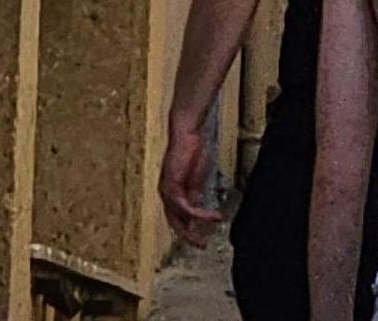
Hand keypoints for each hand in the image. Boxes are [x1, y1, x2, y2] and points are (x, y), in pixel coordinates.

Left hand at [159, 119, 218, 246]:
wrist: (188, 133)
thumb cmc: (193, 150)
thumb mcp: (196, 177)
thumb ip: (195, 194)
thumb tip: (196, 212)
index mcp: (172, 194)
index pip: (178, 218)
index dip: (188, 230)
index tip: (202, 238)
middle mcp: (166, 196)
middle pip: (175, 224)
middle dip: (188, 237)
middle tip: (202, 245)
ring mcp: (167, 192)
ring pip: (178, 220)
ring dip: (193, 230)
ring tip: (207, 236)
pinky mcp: (172, 187)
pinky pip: (186, 208)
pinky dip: (199, 215)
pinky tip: (211, 217)